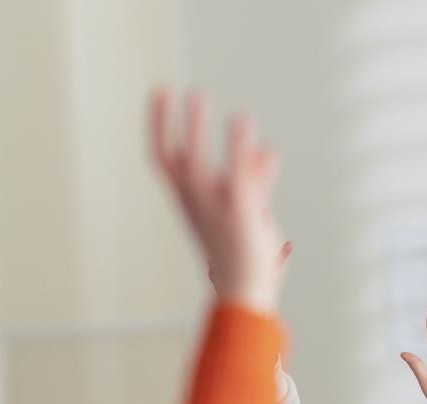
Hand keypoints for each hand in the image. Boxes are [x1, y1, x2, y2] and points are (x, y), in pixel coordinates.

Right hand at [150, 89, 284, 312]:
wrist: (247, 292)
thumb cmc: (246, 256)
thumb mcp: (253, 209)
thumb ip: (258, 178)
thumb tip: (268, 150)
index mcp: (191, 201)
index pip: (164, 158)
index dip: (159, 126)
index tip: (161, 96)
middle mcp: (195, 202)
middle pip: (173, 156)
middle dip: (168, 121)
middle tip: (171, 88)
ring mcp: (214, 207)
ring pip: (195, 159)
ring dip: (196, 125)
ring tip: (197, 94)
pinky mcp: (239, 210)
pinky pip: (235, 172)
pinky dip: (237, 145)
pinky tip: (241, 122)